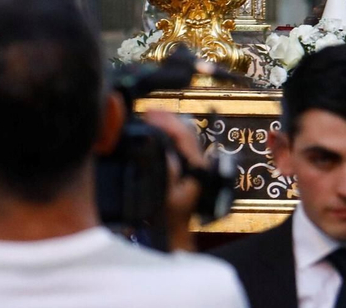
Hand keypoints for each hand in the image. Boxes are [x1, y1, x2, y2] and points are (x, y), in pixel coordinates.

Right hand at [143, 110, 203, 252]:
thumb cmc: (169, 218)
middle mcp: (196, 161)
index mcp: (196, 166)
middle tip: (148, 111)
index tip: (150, 114)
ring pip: (181, 137)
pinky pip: (176, 144)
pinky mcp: (184, 167)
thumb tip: (166, 152)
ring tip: (149, 117)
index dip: (168, 122)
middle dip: (167, 119)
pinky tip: (152, 131)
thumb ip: (167, 176)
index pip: (184, 136)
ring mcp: (191, 163)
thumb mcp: (166, 198)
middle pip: (185, 132)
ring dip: (166, 125)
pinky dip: (165, 134)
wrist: (172, 233)